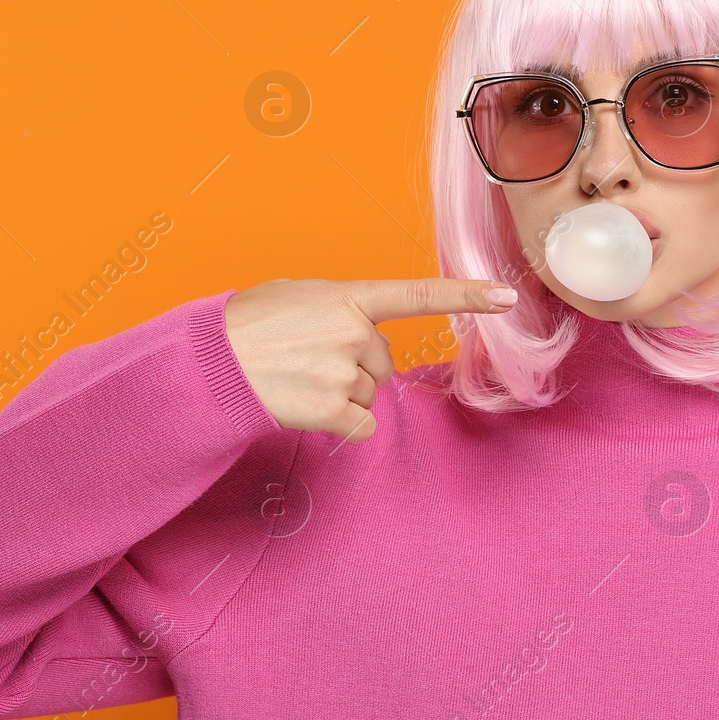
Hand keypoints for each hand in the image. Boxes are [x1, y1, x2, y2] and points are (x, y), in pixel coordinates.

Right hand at [223, 277, 517, 441]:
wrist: (210, 361)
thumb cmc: (248, 325)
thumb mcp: (297, 295)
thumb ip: (340, 307)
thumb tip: (362, 330)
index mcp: (348, 297)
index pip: (419, 295)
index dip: (468, 294)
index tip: (508, 296)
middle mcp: (353, 333)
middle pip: (383, 361)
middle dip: (355, 364)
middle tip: (308, 359)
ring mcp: (344, 372)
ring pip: (370, 393)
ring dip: (342, 393)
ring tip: (298, 379)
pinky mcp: (332, 409)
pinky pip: (362, 425)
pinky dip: (340, 423)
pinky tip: (306, 407)